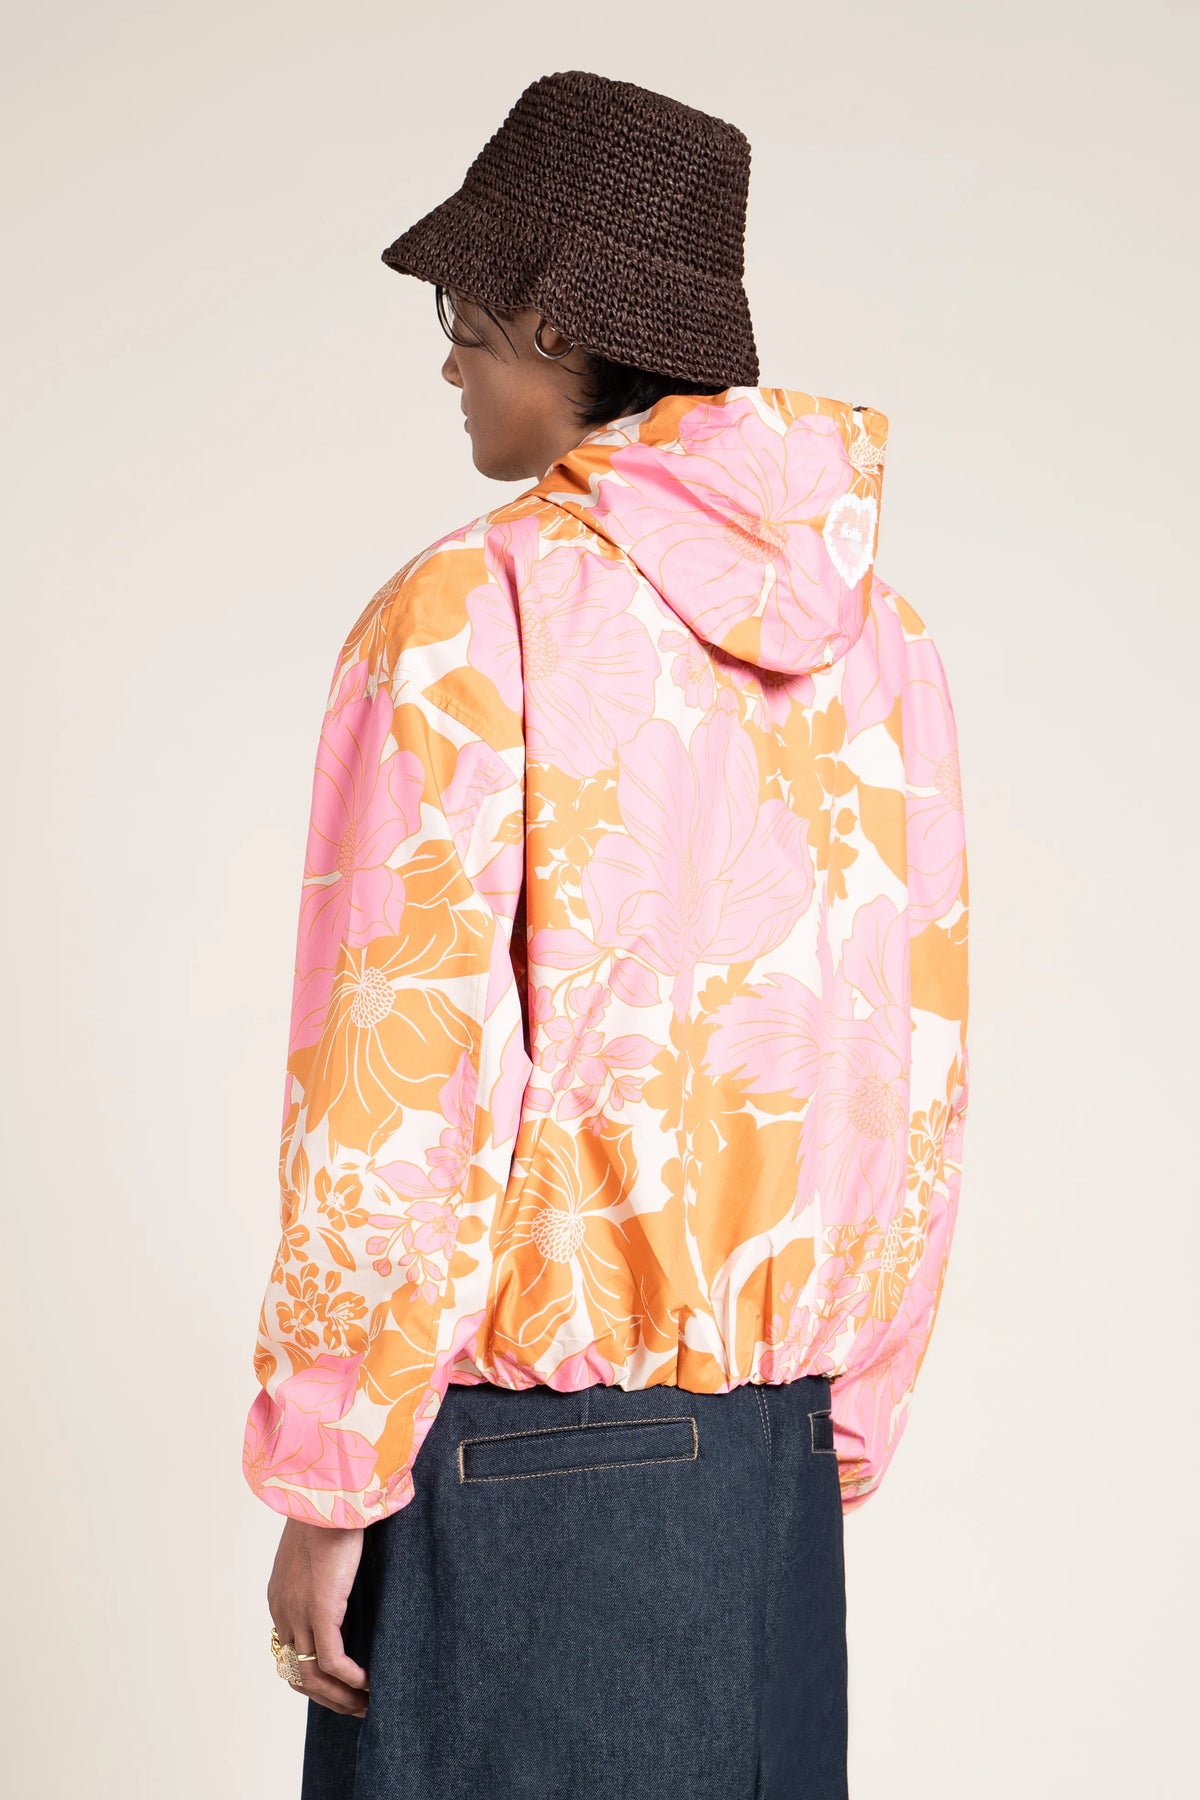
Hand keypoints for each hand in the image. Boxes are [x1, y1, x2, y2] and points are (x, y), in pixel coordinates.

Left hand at [267, 1518, 370, 1716]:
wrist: (329, 1492)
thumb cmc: (330, 1513)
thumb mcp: (320, 1551)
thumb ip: (325, 1575)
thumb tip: (345, 1585)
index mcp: (281, 1598)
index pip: (290, 1655)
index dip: (315, 1679)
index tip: (341, 1688)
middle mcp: (284, 1611)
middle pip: (297, 1674)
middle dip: (327, 1698)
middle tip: (356, 1707)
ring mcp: (299, 1612)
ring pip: (313, 1676)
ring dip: (340, 1697)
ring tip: (365, 1705)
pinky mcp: (321, 1609)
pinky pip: (332, 1661)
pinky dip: (349, 1679)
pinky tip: (367, 1683)